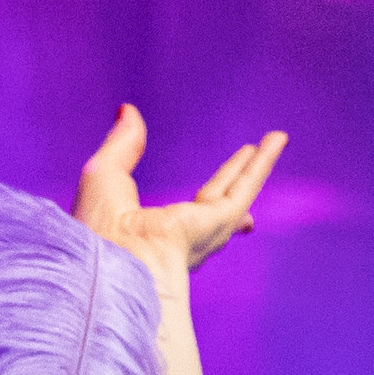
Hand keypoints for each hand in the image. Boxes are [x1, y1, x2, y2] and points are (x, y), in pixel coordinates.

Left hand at [75, 107, 283, 280]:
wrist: (110, 264)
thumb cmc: (97, 233)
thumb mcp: (104, 176)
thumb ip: (122, 145)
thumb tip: (127, 110)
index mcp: (155, 237)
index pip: (184, 221)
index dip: (200, 207)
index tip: (212, 200)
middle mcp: (185, 242)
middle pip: (218, 207)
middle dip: (236, 186)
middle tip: (251, 161)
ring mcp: (204, 234)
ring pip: (238, 193)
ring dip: (257, 166)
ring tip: (276, 140)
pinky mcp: (218, 223)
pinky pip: (245, 187)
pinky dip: (262, 163)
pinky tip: (275, 140)